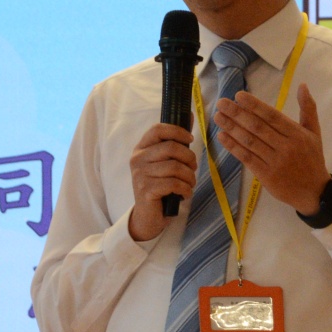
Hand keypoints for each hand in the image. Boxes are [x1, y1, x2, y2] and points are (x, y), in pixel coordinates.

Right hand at [127, 122, 197, 241]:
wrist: (149, 216)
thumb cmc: (160, 185)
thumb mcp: (166, 161)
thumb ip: (175, 140)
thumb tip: (188, 115)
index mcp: (141, 148)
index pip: (158, 129)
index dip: (178, 131)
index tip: (190, 139)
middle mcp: (137, 159)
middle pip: (171, 148)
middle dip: (189, 157)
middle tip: (194, 168)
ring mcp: (140, 175)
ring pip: (175, 167)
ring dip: (190, 177)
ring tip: (190, 183)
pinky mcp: (146, 190)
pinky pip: (174, 183)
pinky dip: (186, 189)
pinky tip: (185, 193)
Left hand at [212, 85, 328, 214]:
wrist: (314, 192)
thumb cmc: (312, 159)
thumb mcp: (314, 133)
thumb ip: (308, 109)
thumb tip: (302, 85)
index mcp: (296, 134)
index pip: (272, 116)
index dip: (254, 105)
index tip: (238, 96)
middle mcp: (286, 146)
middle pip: (257, 127)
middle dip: (237, 113)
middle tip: (221, 103)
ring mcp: (275, 162)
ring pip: (250, 141)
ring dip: (232, 128)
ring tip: (218, 117)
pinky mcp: (266, 175)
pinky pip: (247, 158)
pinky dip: (233, 147)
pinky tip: (223, 137)